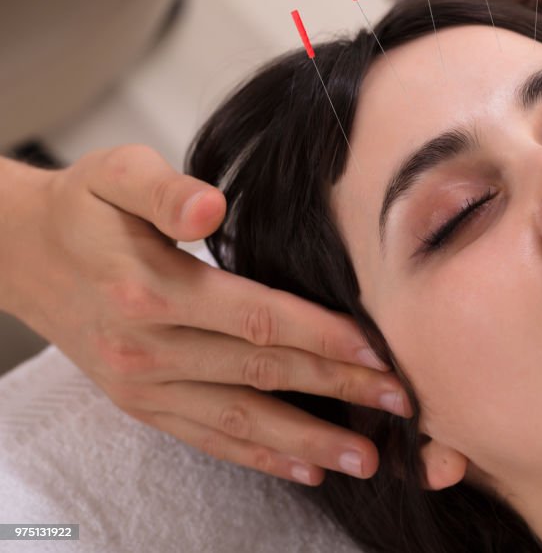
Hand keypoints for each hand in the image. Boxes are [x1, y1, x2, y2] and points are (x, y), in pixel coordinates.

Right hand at [0, 147, 409, 484]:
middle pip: (262, 373)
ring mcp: (143, 385)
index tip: (380, 351)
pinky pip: (208, 438)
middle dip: (338, 390)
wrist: (20, 254)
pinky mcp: (143, 405)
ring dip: (308, 442)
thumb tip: (210, 206)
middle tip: (402, 406)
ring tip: (368, 457)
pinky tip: (305, 469)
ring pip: (241, 418)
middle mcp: (148, 348)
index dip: (323, 336)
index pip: (256, 318)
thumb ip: (165, 189)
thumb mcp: (115, 172)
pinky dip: (259, 457)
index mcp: (150, 289)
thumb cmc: (85, 207)